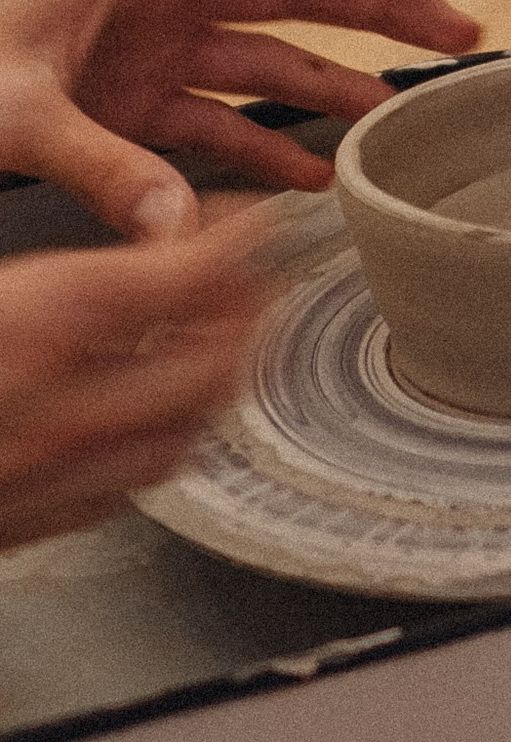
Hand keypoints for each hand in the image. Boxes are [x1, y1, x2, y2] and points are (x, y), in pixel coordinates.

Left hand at [0, 0, 481, 238]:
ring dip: (329, 87)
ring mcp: (143, 51)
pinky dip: (260, 147)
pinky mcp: (120, 104)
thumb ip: (102, 167)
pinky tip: (304, 177)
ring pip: (264, 59)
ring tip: (393, 121)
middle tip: (461, 29)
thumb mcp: (13, 111)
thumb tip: (179, 234)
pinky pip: (212, 123)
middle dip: (379, 10)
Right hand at [0, 213, 274, 553]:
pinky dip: (158, 439)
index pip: (187, 277)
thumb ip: (68, 274)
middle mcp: (54, 411)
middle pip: (210, 366)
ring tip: (218, 334)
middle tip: (253, 275)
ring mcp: (42, 480)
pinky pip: (123, 488)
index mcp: (39, 322)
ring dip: (214, 381)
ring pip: (181, 435)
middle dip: (248, 313)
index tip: (254, 215)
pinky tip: (147, 406)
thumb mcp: (2, 284)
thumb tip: (171, 241)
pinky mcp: (23, 525)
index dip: (237, 239)